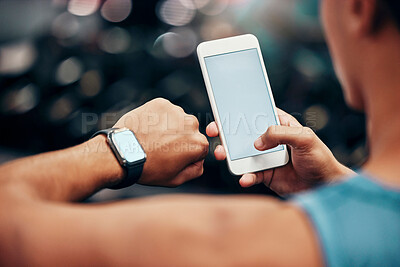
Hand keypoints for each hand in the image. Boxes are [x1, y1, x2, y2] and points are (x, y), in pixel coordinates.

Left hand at [113, 98, 208, 186]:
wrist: (122, 151)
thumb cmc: (148, 167)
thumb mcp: (175, 179)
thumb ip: (195, 170)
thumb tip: (199, 161)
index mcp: (198, 143)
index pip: (200, 148)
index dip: (186, 155)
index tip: (172, 158)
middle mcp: (191, 124)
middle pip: (190, 131)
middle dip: (180, 138)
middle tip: (162, 148)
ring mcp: (176, 111)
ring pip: (177, 120)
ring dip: (169, 127)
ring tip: (153, 139)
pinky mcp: (161, 103)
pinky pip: (164, 111)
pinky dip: (158, 118)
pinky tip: (148, 129)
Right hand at [206, 108, 353, 194]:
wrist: (324, 186)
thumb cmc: (320, 158)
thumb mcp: (304, 138)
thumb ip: (280, 134)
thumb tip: (256, 142)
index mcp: (279, 125)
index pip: (256, 114)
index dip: (239, 111)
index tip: (223, 110)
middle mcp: (270, 140)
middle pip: (243, 133)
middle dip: (226, 132)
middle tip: (215, 132)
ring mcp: (266, 157)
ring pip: (242, 154)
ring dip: (230, 154)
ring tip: (223, 155)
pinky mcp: (266, 175)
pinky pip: (250, 174)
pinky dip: (245, 176)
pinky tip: (245, 178)